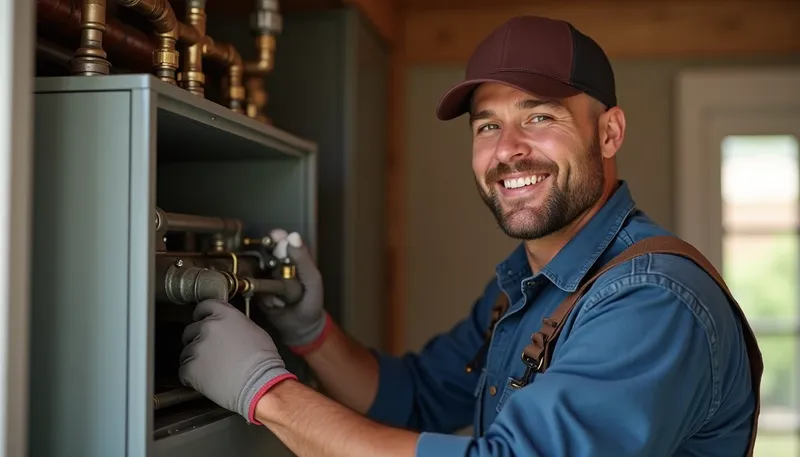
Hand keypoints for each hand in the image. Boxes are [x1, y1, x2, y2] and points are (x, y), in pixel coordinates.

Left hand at [179, 299, 296, 423]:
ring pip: (186, 351)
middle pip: (191, 329)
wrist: (259, 383)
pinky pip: (184, 370)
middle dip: (197, 338)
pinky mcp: (190, 368)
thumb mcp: (255, 331)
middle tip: (208, 350)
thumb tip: (229, 329)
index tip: (202, 320)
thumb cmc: (263, 360)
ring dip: (194, 358)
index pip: (204, 306)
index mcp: (225, 315)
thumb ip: (236, 324)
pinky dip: (191, 375)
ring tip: (210, 369)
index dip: (202, 314)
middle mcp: (208, 327)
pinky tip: (204, 380)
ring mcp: (197, 348)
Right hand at [258, 230, 330, 353]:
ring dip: (269, 284)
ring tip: (282, 297)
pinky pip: (255, 288)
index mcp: (294, 257)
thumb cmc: (311, 301)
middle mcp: (278, 264)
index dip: (277, 237)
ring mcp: (266, 277)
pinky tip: (278, 305)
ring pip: (258, 271)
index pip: (283, 241)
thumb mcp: (312, 279)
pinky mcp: (257, 291)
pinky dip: (267, 297)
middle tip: (273, 268)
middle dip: (268, 260)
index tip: (274, 236)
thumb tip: (293, 236)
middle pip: (266, 252)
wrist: (301, 327)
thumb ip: (303, 259)